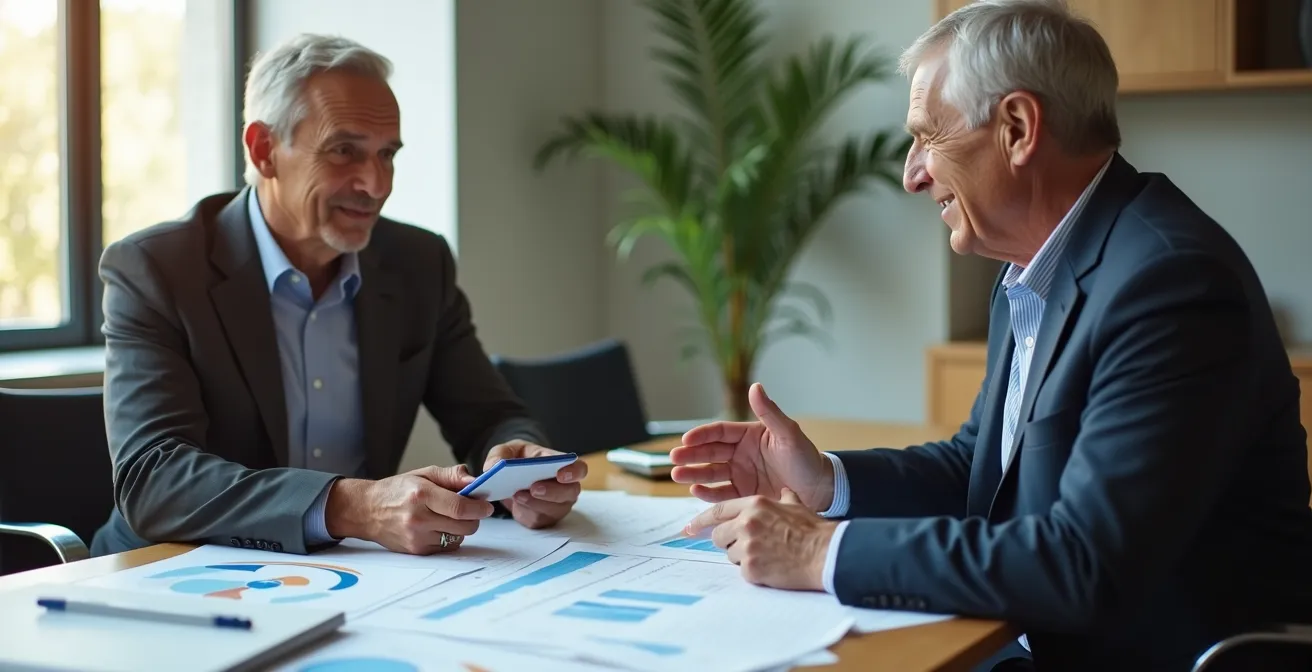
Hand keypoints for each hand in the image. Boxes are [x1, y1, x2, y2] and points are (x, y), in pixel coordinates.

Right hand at [325, 465, 493, 554]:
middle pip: (463, 526)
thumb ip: (451, 476)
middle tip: (470, 510)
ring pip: (458, 538)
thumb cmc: (397, 490)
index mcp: (421, 495)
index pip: (459, 507)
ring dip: (460, 529)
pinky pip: (446, 547)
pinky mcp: (416, 551)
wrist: (366, 511)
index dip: (479, 508)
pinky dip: (449, 538)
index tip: (487, 506)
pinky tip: (438, 527)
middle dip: (474, 518)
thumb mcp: (423, 474)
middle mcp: (418, 519)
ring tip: (448, 517)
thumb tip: (474, 481)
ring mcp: (416, 538)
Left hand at [484, 440, 587, 528]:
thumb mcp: (507, 450)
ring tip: (518, 495)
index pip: (579, 469)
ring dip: (536, 503)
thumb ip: (499, 454)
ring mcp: (556, 505)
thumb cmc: (517, 460)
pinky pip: (539, 520)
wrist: (511, 479)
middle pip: (569, 492)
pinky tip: (517, 506)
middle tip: (534, 488)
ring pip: (554, 509)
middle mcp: (565, 487)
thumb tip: (494, 465)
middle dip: (552, 491)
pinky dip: (527, 513)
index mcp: (561, 465)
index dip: (574, 472)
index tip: (561, 474)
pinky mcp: (544, 519)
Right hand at [670, 383, 834, 511]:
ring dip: (693, 474)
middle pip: (709, 452)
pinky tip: (695, 491)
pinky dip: (707, 493)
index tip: (686, 440)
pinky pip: (721, 493)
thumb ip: (770, 413)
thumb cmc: (807, 459)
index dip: (701, 435)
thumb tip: (755, 386)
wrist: (821, 491)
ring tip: (677, 476)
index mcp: (749, 436)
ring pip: (711, 473)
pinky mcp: (743, 494)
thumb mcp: (789, 434)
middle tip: (674, 459)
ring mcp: (740, 475)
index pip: (719, 432)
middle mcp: (741, 454)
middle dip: (690, 455)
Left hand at [685, 489, 835, 590]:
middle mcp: (747, 522)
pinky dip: (755, 571)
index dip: (701, 521)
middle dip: (729, 542)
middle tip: (749, 546)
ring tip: (768, 555)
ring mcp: (747, 546)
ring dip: (744, 557)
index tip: (688, 529)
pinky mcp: (751, 568)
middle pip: (718, 535)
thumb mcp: (796, 506)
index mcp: (754, 504)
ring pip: (730, 554)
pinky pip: (742, 571)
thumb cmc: (813, 531)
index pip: (718, 511)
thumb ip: (783, 498)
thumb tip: (783, 490)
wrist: (826, 554)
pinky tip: (772, 567)